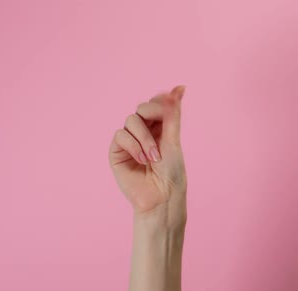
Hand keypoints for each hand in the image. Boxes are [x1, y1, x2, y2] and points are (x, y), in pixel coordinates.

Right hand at [109, 85, 186, 225]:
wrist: (161, 196)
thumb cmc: (171, 171)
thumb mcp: (174, 138)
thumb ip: (173, 113)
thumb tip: (180, 87)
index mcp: (160, 127)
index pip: (156, 103)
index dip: (160, 102)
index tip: (170, 105)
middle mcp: (144, 131)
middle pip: (143, 108)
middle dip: (152, 116)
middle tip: (162, 134)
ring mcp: (129, 140)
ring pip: (131, 120)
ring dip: (145, 137)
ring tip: (153, 157)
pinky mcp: (117, 151)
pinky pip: (120, 135)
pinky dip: (133, 146)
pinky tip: (142, 160)